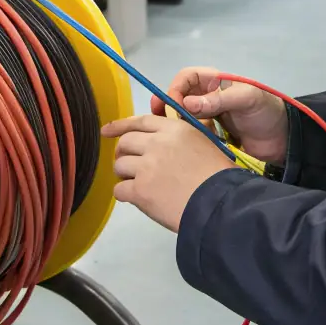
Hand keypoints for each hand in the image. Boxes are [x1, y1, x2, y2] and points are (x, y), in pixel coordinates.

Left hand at [101, 114, 234, 231]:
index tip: (106, 131)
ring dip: (124, 175)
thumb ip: (183, 137)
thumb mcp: (205, 142)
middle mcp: (156, 143)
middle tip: (129, 165)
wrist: (219, 203)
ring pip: (119, 166)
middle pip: (125, 143)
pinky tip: (135, 199)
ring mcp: (146, 167)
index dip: (120, 126)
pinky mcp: (140, 190)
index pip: (139, 121)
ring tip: (135, 184)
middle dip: (123, 154)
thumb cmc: (219, 175)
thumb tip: (166, 139)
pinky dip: (124, 195)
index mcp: (174, 129)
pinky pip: (119, 190)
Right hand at [155, 67, 287, 164]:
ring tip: (170, 136)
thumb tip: (187, 104)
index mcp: (216, 82)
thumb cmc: (266, 112)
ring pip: (183, 117)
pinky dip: (186, 138)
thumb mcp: (246, 100)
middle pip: (179, 97)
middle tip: (158, 121)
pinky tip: (185, 147)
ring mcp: (208, 117)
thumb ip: (219, 100)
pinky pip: (192, 134)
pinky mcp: (210, 136)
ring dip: (175, 124)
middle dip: (167, 107)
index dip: (176, 88)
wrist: (282, 141)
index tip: (173, 106)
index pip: (187, 78)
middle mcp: (208, 97)